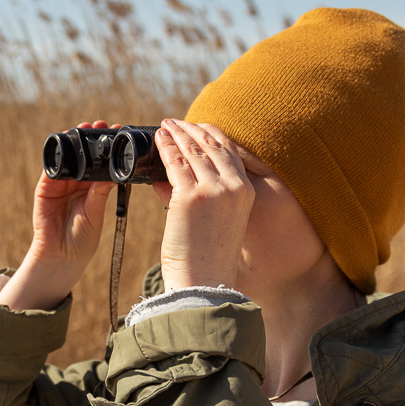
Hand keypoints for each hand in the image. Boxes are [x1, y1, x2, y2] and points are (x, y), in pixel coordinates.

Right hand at [0, 121, 118, 310]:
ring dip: (74, 142)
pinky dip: (57, 156)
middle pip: (84, 155)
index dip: (107, 148)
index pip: (100, 162)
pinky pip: (51, 168)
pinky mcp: (45, 188)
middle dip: (91, 139)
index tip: (117, 133)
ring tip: (83, 128)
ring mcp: (60, 184)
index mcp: (93, 188)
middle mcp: (77, 183)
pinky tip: (65, 145)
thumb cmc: (83, 238)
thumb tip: (113, 173)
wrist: (62, 255)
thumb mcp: (95, 212)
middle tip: (101, 125)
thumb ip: (100, 192)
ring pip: (68, 158)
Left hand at [151, 119, 252, 290]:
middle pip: (211, 145)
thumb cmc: (207, 257)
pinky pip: (174, 163)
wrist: (204, 282)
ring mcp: (213, 190)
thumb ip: (203, 193)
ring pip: (192, 151)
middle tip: (175, 122)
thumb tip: (170, 173)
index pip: (230, 151)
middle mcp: (234, 187)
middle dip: (191, 129)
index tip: (196, 126)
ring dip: (176, 134)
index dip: (211, 134)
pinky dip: (165, 147)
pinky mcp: (190, 197)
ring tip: (165, 126)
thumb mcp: (220, 219)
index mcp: (246, 192)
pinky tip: (158, 139)